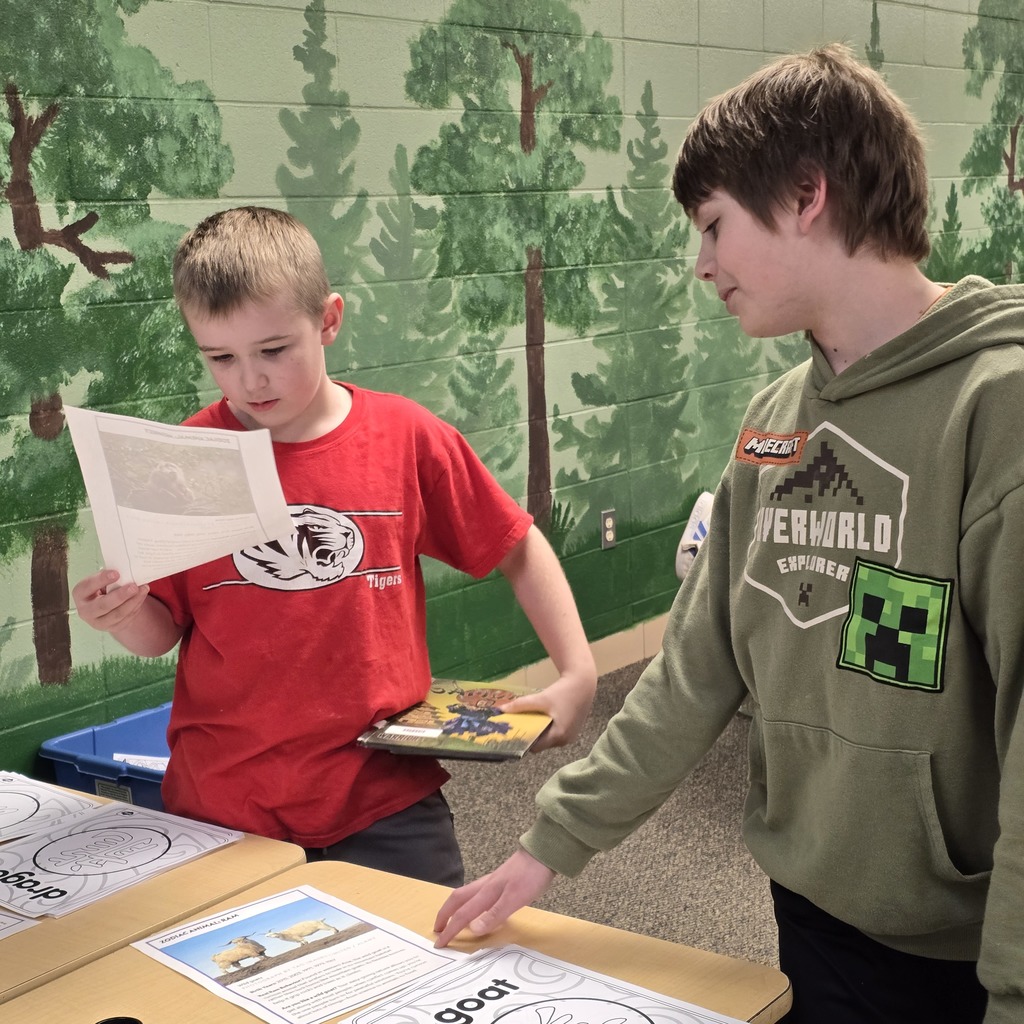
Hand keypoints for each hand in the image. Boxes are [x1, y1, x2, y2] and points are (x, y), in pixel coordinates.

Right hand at [72, 569, 150, 633]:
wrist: (107, 605)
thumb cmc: (103, 587)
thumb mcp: (101, 580)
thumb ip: (110, 576)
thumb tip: (126, 572)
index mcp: (80, 594)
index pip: (88, 586)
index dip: (101, 580)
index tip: (116, 573)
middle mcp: (85, 611)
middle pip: (103, 605)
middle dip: (120, 596)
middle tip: (133, 586)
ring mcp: (99, 622)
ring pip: (118, 614)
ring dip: (133, 601)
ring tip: (143, 589)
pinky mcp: (113, 628)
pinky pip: (127, 618)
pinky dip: (137, 606)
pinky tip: (142, 595)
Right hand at [433, 848, 554, 947]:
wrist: (543, 853)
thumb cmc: (530, 876)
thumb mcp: (515, 899)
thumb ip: (494, 914)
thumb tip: (472, 928)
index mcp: (486, 893)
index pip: (462, 914)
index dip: (450, 930)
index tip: (439, 944)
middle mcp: (485, 887)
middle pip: (457, 900)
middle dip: (444, 914)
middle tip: (437, 929)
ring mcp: (492, 883)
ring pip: (465, 896)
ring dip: (454, 908)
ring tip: (451, 920)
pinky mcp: (499, 881)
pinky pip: (476, 895)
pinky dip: (468, 904)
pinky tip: (477, 909)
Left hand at [499, 671, 595, 749]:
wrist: (583, 683)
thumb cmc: (562, 692)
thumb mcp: (540, 698)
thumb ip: (520, 705)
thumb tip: (501, 710)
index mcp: (558, 736)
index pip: (535, 748)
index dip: (525, 741)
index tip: (515, 733)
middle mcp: (565, 740)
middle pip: (543, 744)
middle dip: (533, 735)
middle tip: (522, 725)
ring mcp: (571, 737)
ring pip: (550, 739)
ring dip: (542, 732)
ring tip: (533, 720)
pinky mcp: (574, 731)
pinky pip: (557, 734)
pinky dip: (551, 729)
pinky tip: (546, 717)